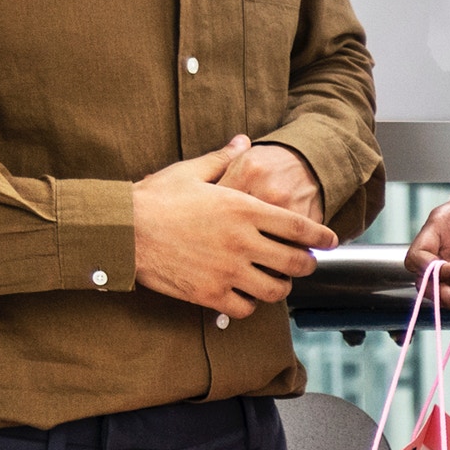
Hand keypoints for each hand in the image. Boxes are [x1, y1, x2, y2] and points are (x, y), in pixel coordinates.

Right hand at [134, 135, 332, 317]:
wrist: (119, 230)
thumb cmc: (153, 198)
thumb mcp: (190, 171)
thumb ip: (224, 159)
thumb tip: (243, 141)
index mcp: (243, 209)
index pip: (299, 227)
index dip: (321, 236)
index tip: (330, 241)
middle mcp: (242, 242)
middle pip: (296, 262)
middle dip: (307, 265)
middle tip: (305, 264)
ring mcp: (227, 271)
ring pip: (275, 290)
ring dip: (280, 287)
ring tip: (276, 281)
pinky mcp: (209, 294)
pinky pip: (246, 308)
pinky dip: (250, 304)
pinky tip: (246, 296)